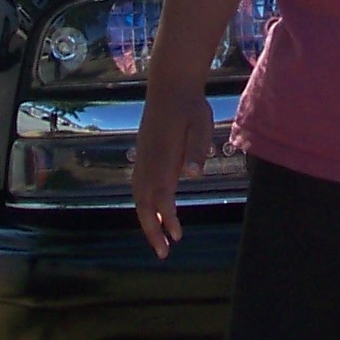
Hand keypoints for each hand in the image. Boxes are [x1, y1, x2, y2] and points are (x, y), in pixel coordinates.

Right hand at [132, 87, 213, 258]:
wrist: (169, 85)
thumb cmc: (190, 106)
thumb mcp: (200, 123)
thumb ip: (196, 149)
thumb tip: (193, 174)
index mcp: (162, 156)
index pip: (162, 195)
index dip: (167, 218)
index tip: (176, 237)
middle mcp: (148, 161)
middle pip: (144, 202)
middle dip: (152, 230)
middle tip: (163, 253)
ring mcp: (142, 158)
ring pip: (138, 196)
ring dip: (147, 219)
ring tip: (159, 239)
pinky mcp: (143, 154)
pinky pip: (139, 186)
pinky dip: (144, 204)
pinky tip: (154, 212)